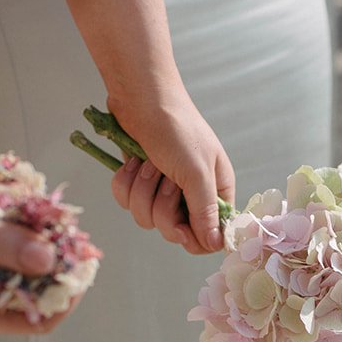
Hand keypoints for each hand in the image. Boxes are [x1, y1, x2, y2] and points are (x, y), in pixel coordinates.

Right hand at [0, 148, 76, 333]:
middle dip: (49, 248)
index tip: (81, 260)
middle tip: (59, 215)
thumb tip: (50, 261)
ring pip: (16, 242)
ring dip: (25, 217)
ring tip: (19, 192)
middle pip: (29, 279)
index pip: (30, 319)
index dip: (64, 296)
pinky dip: (0, 196)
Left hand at [106, 87, 233, 254]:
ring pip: (146, 218)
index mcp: (215, 191)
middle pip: (173, 230)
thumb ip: (205, 210)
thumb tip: (216, 245)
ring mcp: (162, 188)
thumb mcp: (196, 171)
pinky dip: (125, 183)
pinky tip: (132, 162)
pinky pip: (126, 202)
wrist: (141, 97)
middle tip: (165, 178)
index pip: (210, 235)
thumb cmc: (176, 128)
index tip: (180, 226)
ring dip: (141, 190)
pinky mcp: (138, 181)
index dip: (193, 237)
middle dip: (161, 207)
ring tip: (148, 163)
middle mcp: (190, 193)